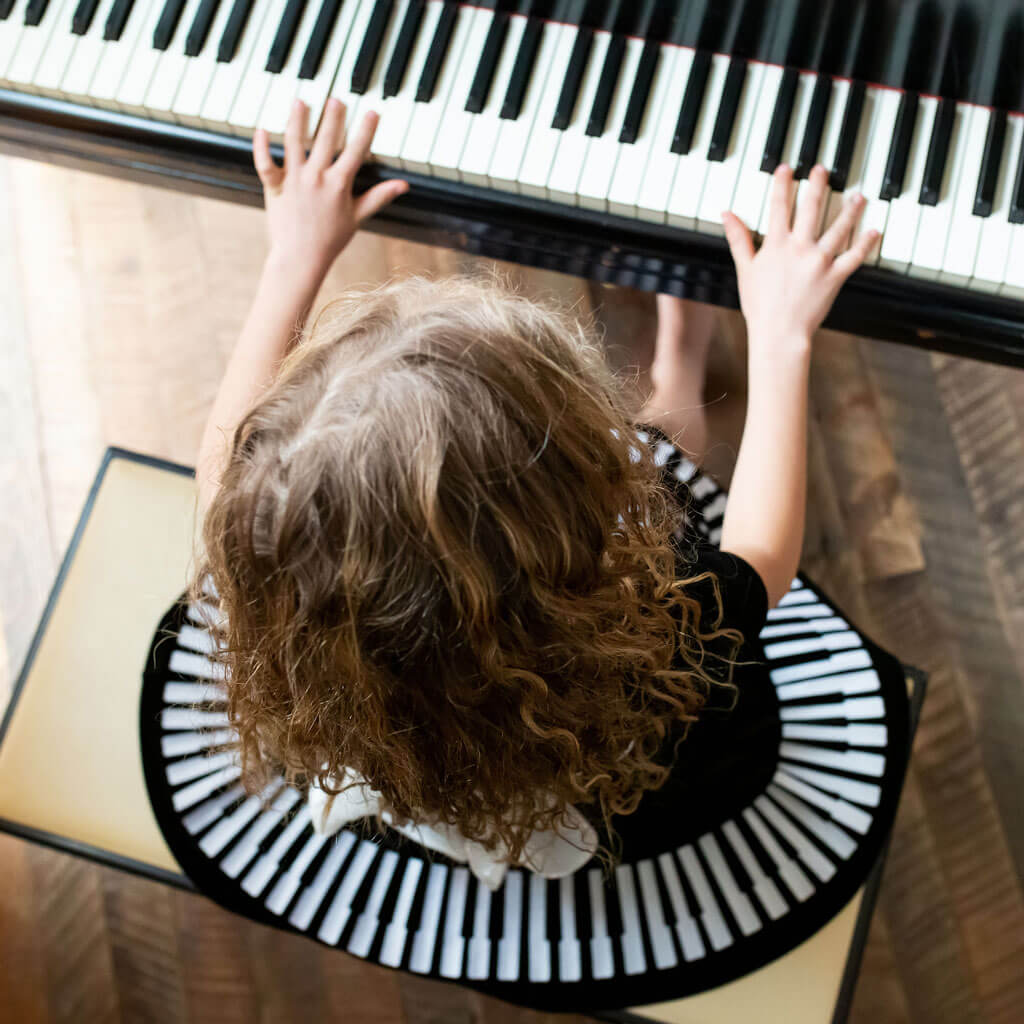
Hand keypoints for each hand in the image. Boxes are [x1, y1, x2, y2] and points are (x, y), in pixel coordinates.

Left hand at [252, 97, 408, 272]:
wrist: (300, 258)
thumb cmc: (330, 240)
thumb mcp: (358, 217)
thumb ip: (379, 197)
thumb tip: (403, 186)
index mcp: (339, 185)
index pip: (356, 151)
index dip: (366, 130)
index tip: (372, 112)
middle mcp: (316, 178)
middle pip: (325, 140)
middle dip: (333, 117)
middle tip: (337, 98)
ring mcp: (294, 181)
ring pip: (294, 143)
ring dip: (297, 120)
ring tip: (301, 101)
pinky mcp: (274, 187)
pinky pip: (265, 163)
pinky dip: (261, 146)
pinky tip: (262, 128)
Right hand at [721, 164, 879, 352]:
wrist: (778, 334)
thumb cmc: (760, 306)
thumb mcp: (745, 269)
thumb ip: (738, 238)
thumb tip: (726, 214)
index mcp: (776, 245)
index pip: (779, 207)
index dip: (782, 184)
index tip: (787, 168)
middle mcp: (799, 248)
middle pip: (811, 208)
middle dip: (817, 185)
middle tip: (823, 169)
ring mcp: (819, 262)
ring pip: (838, 228)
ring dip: (850, 209)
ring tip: (858, 195)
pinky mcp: (835, 277)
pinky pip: (854, 256)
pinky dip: (866, 243)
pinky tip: (875, 230)